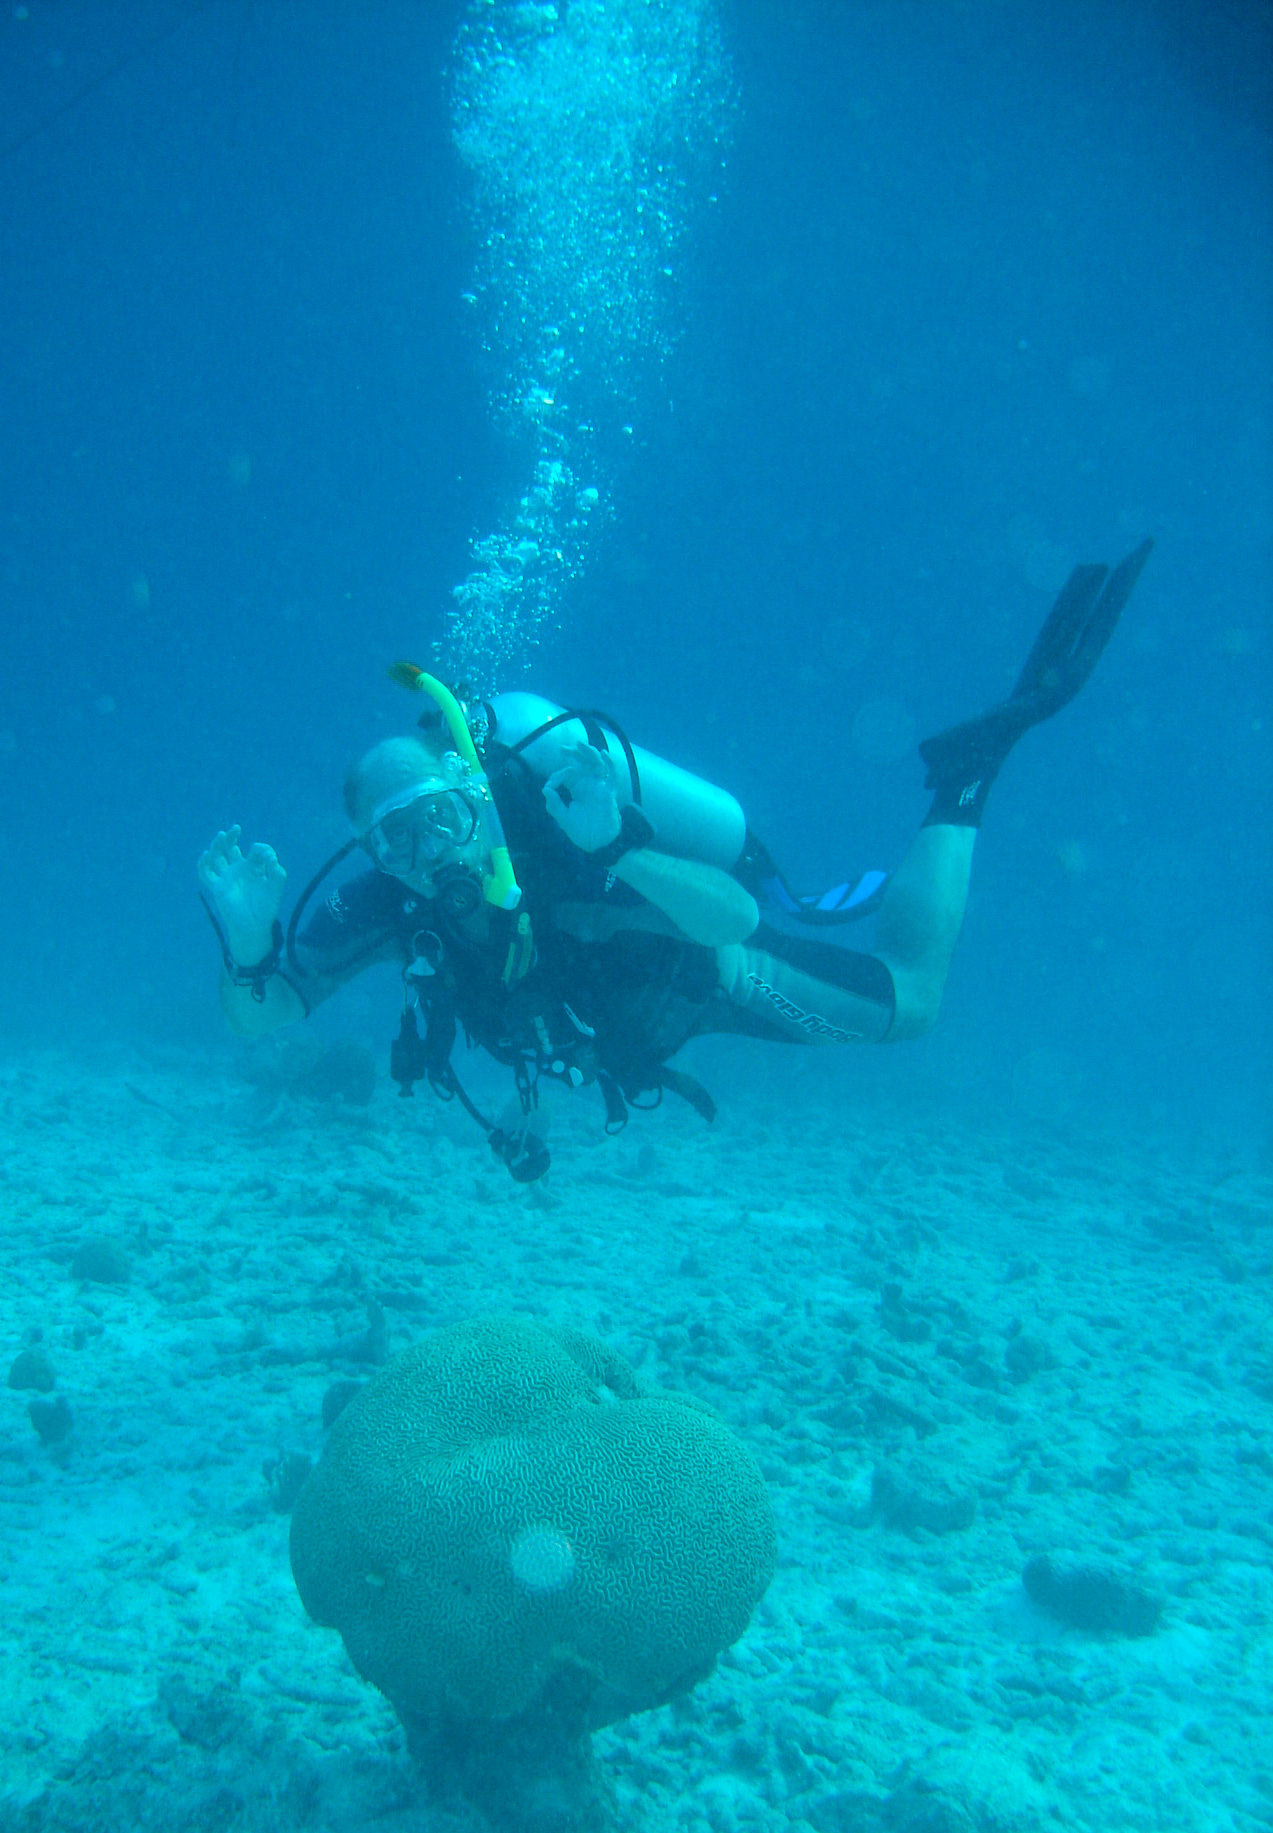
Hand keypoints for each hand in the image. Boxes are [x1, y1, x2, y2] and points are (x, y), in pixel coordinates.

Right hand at [197, 826, 285, 964]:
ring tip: (221, 835)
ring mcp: (226, 877)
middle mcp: (238, 870)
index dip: (261, 849)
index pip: (255, 851)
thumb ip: (277, 873)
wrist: (253, 926)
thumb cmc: (266, 908)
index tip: (268, 856)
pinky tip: (206, 854)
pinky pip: (206, 874)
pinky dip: (203, 864)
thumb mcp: (276, 889)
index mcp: (254, 868)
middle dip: (231, 837)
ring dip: (217, 845)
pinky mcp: (217, 887)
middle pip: (230, 848)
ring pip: (217, 857)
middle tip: (236, 828)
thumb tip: (271, 857)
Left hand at [542, 743, 621, 851]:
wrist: (598, 843)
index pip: (568, 774)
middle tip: (564, 749)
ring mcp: (600, 787)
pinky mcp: (610, 792)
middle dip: (574, 754)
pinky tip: (603, 753)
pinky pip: (612, 775)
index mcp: (577, 789)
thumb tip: (545, 789)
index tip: (551, 786)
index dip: (557, 776)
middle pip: (583, 763)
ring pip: (596, 764)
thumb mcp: (564, 818)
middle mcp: (589, 785)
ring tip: (580, 744)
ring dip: (589, 753)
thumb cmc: (581, 831)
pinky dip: (610, 763)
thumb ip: (554, 805)